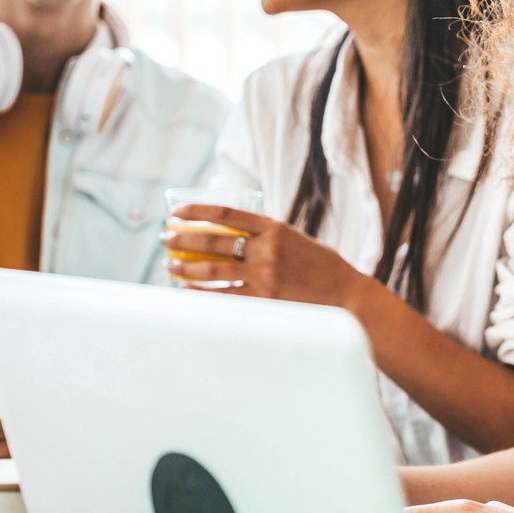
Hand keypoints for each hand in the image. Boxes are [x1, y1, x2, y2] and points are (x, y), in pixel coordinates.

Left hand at [163, 205, 362, 307]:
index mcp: (275, 228)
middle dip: (184, 240)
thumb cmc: (321, 267)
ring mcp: (265, 276)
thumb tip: (231, 236)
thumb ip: (266, 237)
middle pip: (213, 242)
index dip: (198, 212)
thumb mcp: (296, 240)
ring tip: (171, 266)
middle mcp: (268, 249)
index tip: (178, 213)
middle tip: (167, 240)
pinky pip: (224, 296)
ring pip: (213, 270)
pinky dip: (202, 292)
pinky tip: (188, 290)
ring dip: (187, 267)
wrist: (346, 296)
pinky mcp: (265, 300)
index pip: (227, 214)